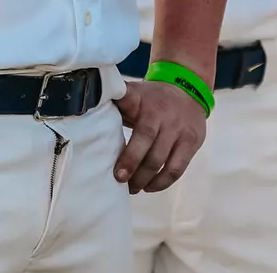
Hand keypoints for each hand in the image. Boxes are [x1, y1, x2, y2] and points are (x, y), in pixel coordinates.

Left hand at [116, 78, 207, 193]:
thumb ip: (115, 101)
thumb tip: (84, 106)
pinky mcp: (192, 143)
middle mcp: (167, 118)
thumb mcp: (134, 93)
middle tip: (119, 182)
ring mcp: (182, 132)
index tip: (116, 172)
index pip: (139, 130)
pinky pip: (177, 169)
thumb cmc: (151, 98)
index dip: (129, 153)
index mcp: (147, 106)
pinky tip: (149, 187)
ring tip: (132, 188)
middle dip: (134, 169)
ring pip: (163, 162)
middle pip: (150, 150)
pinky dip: (162, 182)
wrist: (188, 88)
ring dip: (146, 180)